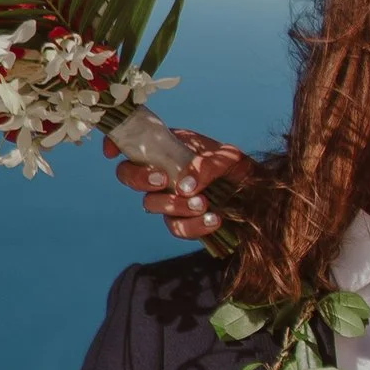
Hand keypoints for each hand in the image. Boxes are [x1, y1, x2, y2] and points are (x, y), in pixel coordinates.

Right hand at [105, 127, 250, 242]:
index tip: (112, 153)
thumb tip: (183, 185)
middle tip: (163, 180)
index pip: (133, 142)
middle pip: (128, 175)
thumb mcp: (226, 158)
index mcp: (168, 147)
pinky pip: (175, 228)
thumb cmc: (238, 168)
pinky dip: (193, 226)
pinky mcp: (182, 222)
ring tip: (204, 203)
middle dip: (139, 178)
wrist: (257, 195)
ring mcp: (169, 198)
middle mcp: (162, 172)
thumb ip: (205, 165)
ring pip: (150, 204)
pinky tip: (214, 220)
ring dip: (174, 205)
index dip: (116, 144)